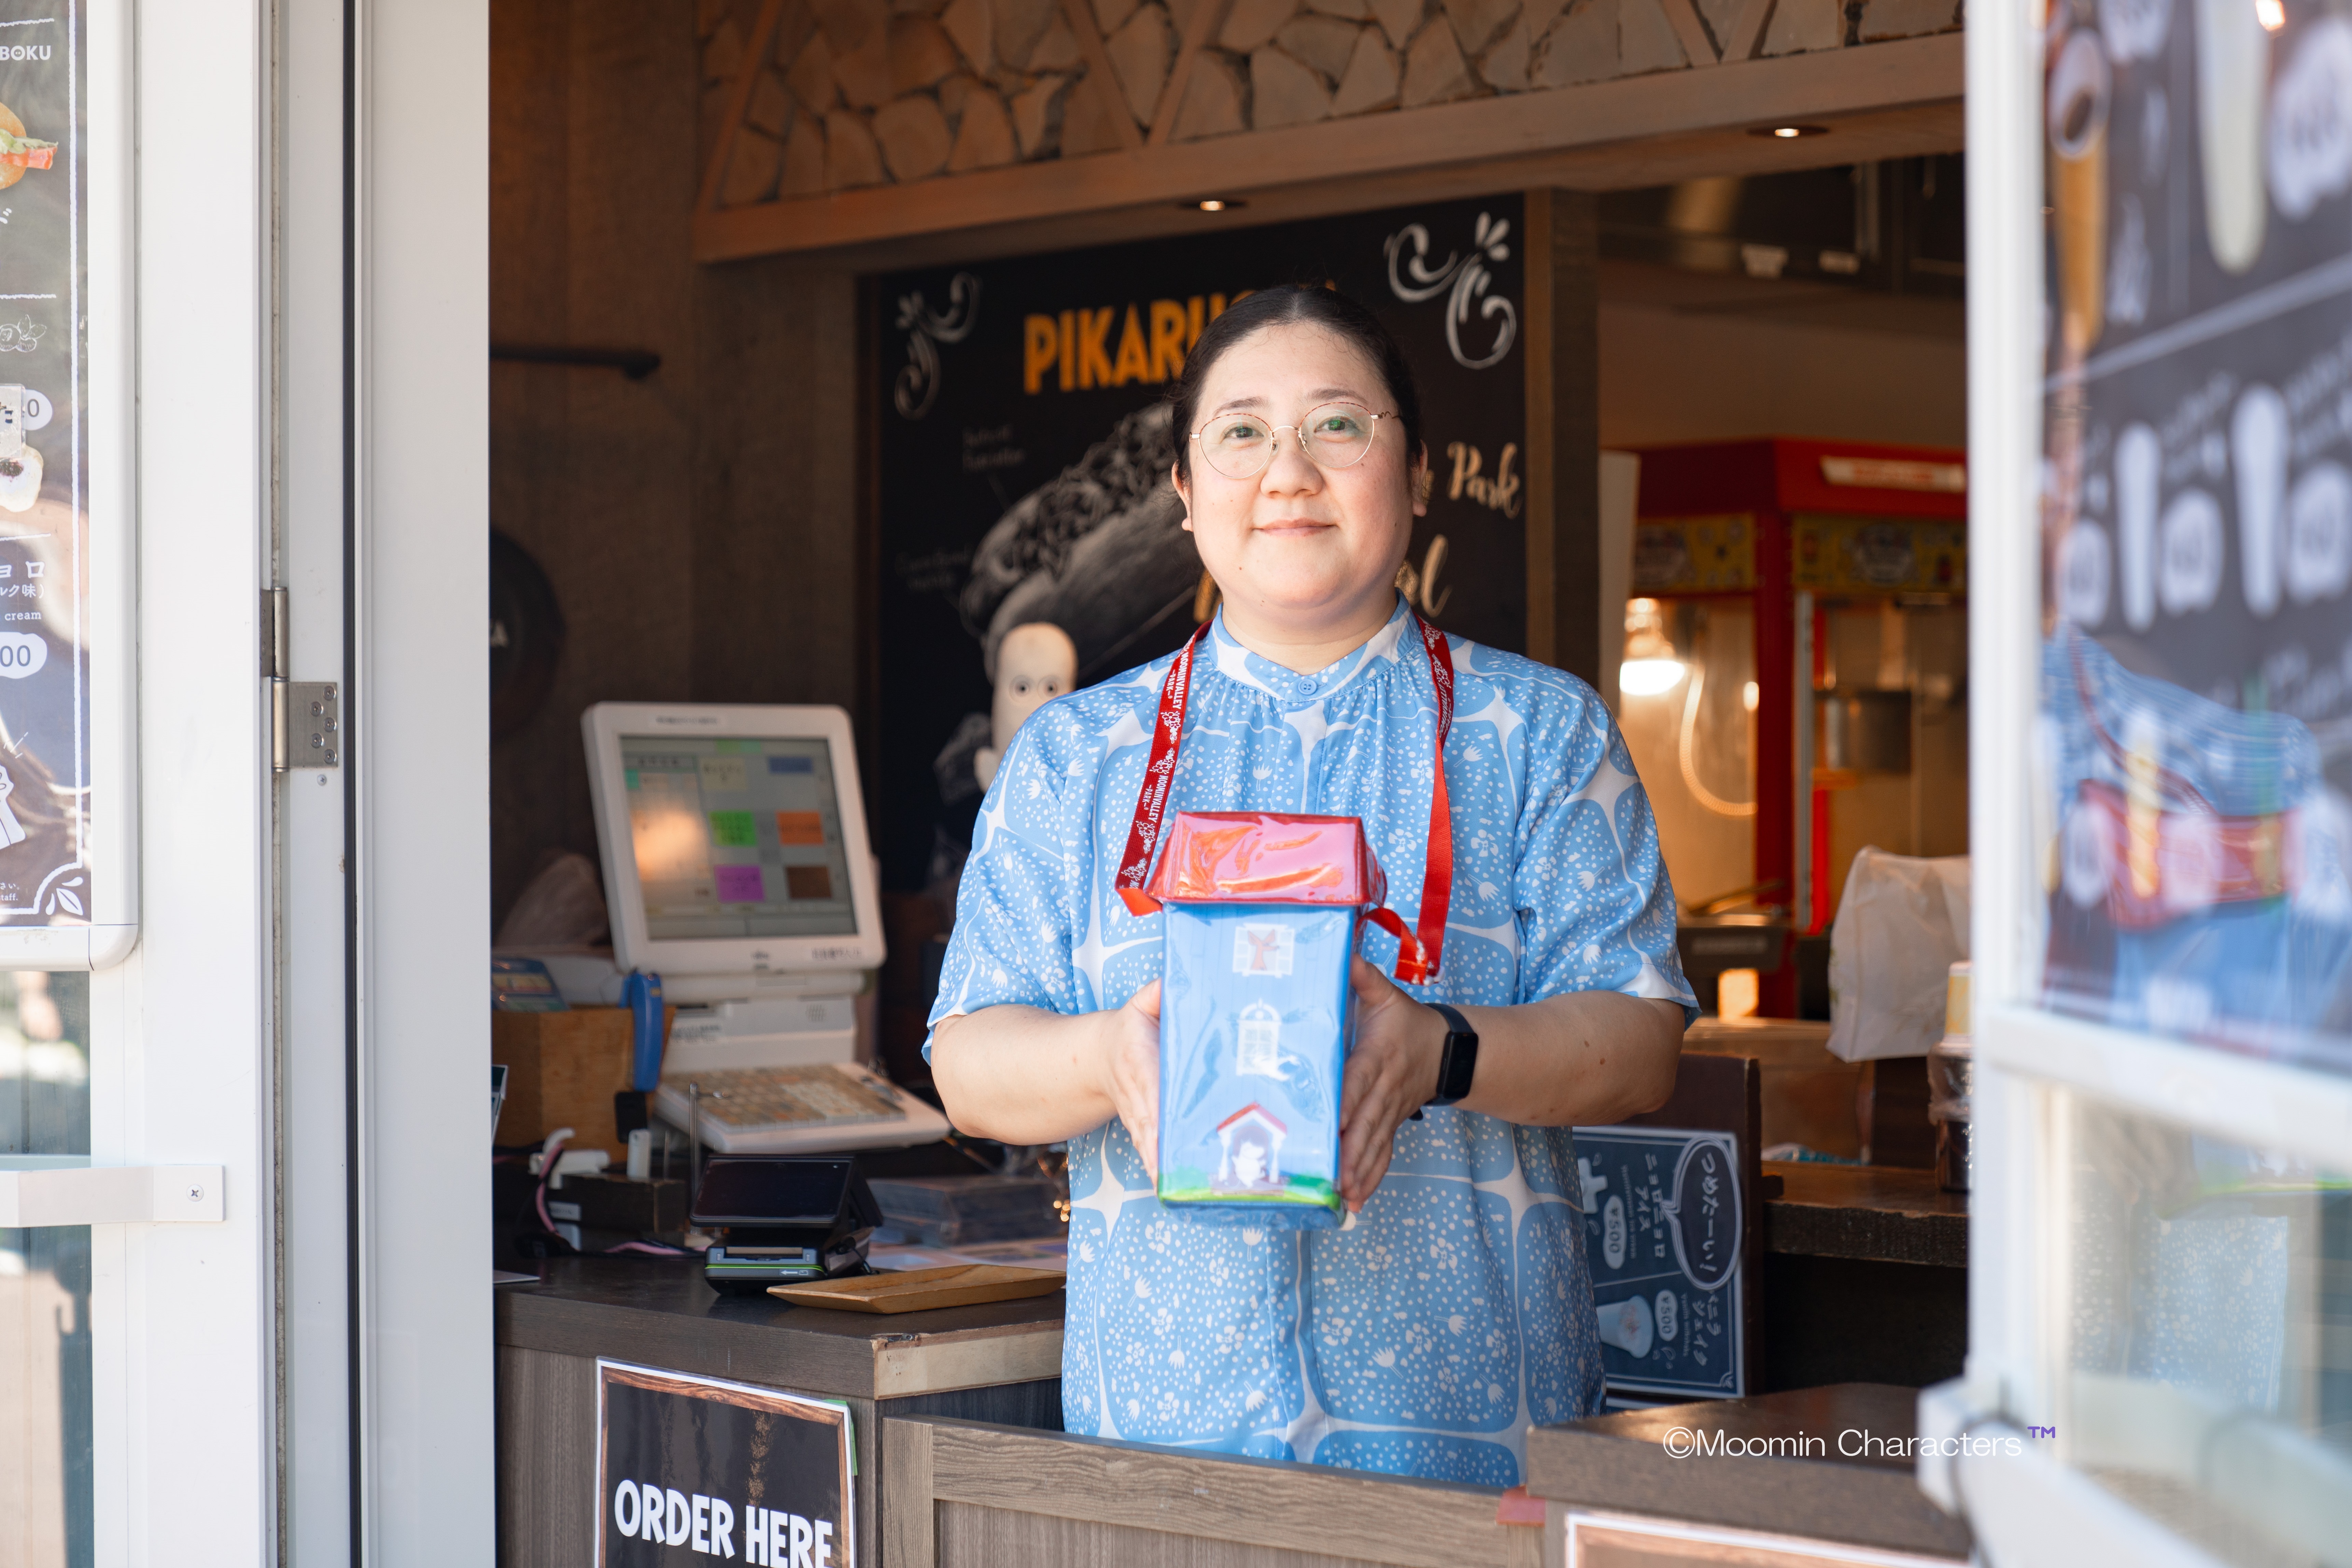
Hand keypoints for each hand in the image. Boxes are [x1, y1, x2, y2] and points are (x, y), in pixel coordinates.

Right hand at [1095, 980, 1163, 1172]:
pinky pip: (1150, 1150)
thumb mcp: (1142, 1004)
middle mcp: (1137, 1093)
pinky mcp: (1143, 1129)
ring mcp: (1139, 1115)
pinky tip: (1168, 1186)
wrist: (1100, 1057)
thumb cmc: (1132, 1029)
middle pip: (1148, 1121)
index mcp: (1139, 1060)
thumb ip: (1158, 993)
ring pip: (1148, 1141)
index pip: (1149, 1082)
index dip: (1155, 1104)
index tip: (1162, 1123)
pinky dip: (1157, 1167)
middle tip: (1168, 1166)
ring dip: (1157, 1162)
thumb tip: (1177, 980)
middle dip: (1157, 1144)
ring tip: (1170, 1182)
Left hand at [1337, 958, 1446, 1212]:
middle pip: (1367, 1124)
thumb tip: (1344, 955)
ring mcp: (1390, 1113)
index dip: (1349, 1102)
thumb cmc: (1408, 1023)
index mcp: (1376, 1058)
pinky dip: (1371, 1178)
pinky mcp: (1392, 1126)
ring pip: (1375, 1145)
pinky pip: (1383, 1155)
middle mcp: (1383, 1091)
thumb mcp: (1387, 996)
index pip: (1360, 1081)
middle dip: (1351, 1152)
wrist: (1449, 1050)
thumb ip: (1363, 978)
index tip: (1337, 1123)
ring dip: (1359, 1172)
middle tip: (1333, 1178)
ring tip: (1342, 1197)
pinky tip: (1355, 1201)